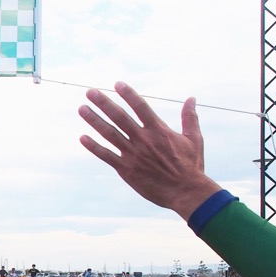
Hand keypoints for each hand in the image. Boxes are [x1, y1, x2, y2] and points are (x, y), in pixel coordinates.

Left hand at [78, 82, 221, 219]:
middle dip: (104, 103)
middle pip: (120, 117)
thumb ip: (190, 118)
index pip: (140, 106)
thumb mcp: (194, 139)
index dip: (128, 94)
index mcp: (159, 130)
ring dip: (94, 120)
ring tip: (82, 109)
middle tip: (90, 91)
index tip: (117, 84)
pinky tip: (83, 138)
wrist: (186, 192)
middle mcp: (144, 139)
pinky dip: (94, 147)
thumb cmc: (191, 166)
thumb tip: (191, 98)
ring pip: (109, 134)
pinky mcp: (126, 170)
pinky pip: (106, 156)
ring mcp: (133, 154)